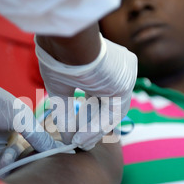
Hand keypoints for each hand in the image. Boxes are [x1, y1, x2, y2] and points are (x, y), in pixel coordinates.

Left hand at [0, 72, 58, 169]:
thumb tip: (61, 151)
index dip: (46, 154)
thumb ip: (40, 137)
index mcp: (19, 133)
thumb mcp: (23, 118)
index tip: (56, 158)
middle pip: (27, 164)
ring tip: (10, 152)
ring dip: (16, 166)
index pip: (37, 150)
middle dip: (32, 164)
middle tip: (38, 162)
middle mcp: (8, 146)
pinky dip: (3, 171)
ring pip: (14, 172)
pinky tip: (3, 158)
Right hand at [36, 34, 136, 148]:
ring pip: (110, 112)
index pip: (101, 96)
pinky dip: (95, 129)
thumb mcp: (59, 87)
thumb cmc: (59, 56)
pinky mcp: (125, 84)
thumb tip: (66, 136)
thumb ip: (65, 111)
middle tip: (79, 141)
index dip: (89, 116)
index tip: (77, 130)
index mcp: (104, 66)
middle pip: (107, 106)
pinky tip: (80, 139)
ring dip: (93, 131)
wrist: (66, 41)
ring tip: (78, 143)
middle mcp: (118, 71)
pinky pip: (111, 114)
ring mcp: (124, 77)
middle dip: (92, 126)